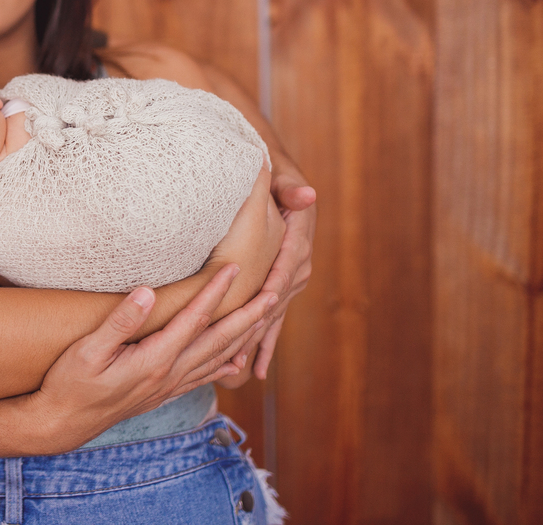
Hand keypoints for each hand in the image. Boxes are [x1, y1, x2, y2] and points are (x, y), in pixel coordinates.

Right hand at [33, 265, 277, 448]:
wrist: (63, 423)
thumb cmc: (70, 383)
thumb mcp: (87, 350)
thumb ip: (120, 321)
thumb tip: (148, 292)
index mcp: (155, 359)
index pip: (194, 319)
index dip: (215, 292)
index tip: (234, 268)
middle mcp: (169, 374)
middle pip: (219, 341)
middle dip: (248, 316)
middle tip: (274, 294)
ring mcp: (168, 387)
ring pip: (217, 360)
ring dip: (244, 338)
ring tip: (264, 319)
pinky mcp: (162, 393)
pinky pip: (204, 377)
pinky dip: (225, 366)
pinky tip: (236, 362)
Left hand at [246, 174, 316, 379]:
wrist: (278, 185)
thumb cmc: (272, 177)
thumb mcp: (280, 178)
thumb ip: (289, 188)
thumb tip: (306, 194)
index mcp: (297, 239)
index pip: (287, 261)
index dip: (275, 279)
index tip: (264, 297)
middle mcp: (297, 264)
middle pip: (278, 296)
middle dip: (260, 323)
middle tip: (241, 346)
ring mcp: (290, 280)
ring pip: (273, 313)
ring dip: (257, 339)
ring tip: (239, 366)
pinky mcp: (280, 289)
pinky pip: (273, 318)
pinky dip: (264, 343)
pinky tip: (253, 370)